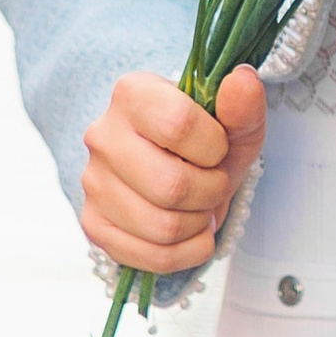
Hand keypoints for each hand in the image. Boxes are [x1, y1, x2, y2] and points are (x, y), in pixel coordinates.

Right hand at [82, 65, 267, 275]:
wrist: (174, 164)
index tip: (217, 148)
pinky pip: (150, 256)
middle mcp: (102, 135)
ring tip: (200, 205)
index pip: (179, 125)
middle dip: (211, 191)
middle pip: (170, 185)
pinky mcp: (94, 224)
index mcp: (132, 94)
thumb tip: (242, 80)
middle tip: (213, 182)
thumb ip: (242, 105)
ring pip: (162, 227)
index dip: (214, 147)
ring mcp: (93, 182)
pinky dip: (187, 252)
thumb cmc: (204, 141)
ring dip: (199, 223)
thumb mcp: (233, 123)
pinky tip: (191, 232)